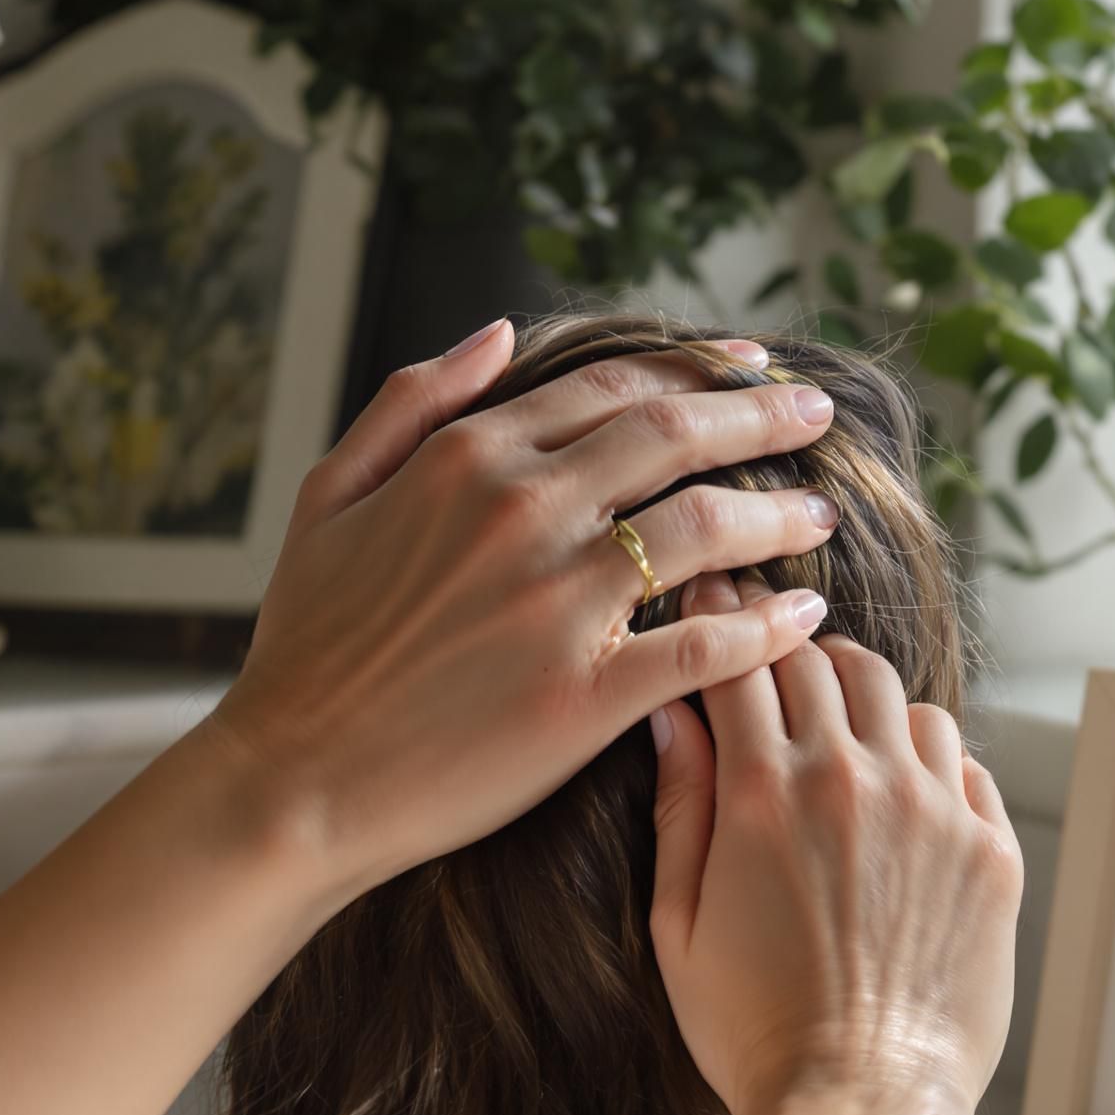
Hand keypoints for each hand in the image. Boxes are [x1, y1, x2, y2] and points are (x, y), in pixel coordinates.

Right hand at [201, 321, 844, 901]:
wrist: (292, 781)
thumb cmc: (307, 646)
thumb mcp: (332, 496)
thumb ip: (412, 402)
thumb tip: (499, 333)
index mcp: (467, 459)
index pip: (614, 388)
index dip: (698, 370)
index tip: (753, 366)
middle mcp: (522, 512)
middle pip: (677, 436)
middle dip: (764, 417)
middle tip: (822, 412)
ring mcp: (557, 603)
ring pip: (704, 528)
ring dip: (778, 513)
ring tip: (822, 515)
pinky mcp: (585, 694)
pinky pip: (705, 645)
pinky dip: (765, 627)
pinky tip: (803, 617)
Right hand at [648, 574, 1021, 1114]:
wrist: (860, 1108)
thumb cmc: (753, 1033)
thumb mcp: (679, 925)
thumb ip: (679, 808)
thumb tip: (671, 712)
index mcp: (764, 792)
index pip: (742, 660)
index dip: (723, 621)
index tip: (714, 597)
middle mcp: (855, 782)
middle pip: (825, 660)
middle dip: (792, 646)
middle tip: (776, 652)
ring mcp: (934, 812)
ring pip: (903, 700)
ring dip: (866, 697)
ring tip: (844, 720)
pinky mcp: (990, 851)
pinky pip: (964, 763)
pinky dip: (929, 758)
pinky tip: (904, 785)